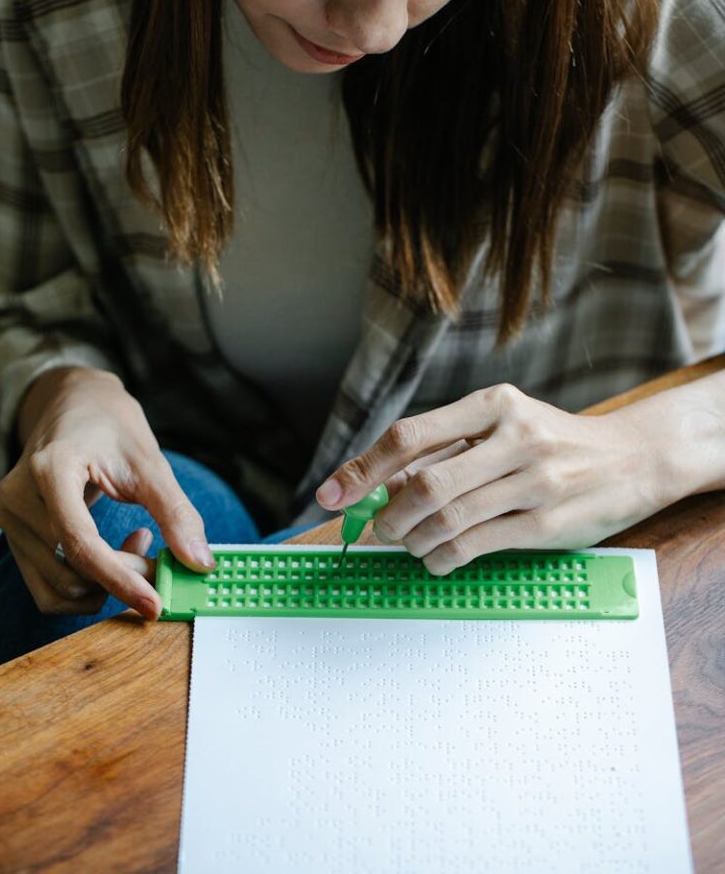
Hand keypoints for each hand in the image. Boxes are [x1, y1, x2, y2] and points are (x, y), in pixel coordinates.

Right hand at [0, 367, 214, 617]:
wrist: (74, 404)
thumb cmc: (111, 425)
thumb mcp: (150, 462)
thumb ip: (175, 512)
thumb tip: (200, 563)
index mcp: (50, 469)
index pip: (80, 543)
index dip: (120, 579)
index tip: (156, 603)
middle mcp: (18, 497)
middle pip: (72, 569)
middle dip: (123, 576)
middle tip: (159, 556)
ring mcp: (9, 518)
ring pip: (60, 587)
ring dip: (106, 582)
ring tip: (137, 541)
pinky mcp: (13, 535)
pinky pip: (48, 587)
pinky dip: (86, 585)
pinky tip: (112, 554)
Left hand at [315, 384, 670, 573]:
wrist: (631, 458)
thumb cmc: (552, 441)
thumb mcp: (502, 426)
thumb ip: (447, 448)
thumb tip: (380, 481)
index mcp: (493, 403)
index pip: (410, 435)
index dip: (363, 469)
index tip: (331, 494)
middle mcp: (514, 436)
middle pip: (425, 483)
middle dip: (388, 515)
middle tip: (380, 528)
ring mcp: (534, 481)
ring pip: (447, 519)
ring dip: (413, 541)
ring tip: (408, 544)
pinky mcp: (547, 524)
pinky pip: (475, 546)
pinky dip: (442, 559)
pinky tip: (436, 560)